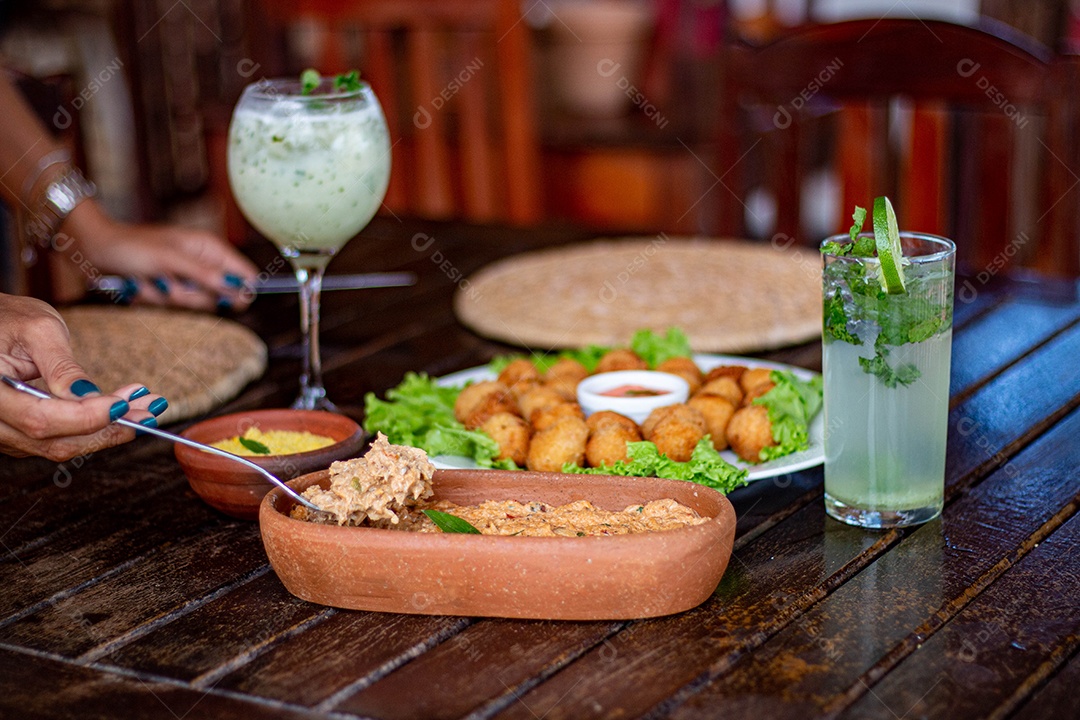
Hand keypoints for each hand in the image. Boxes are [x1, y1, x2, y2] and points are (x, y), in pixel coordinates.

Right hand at [0, 294, 165, 460]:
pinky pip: (57, 439)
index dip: (86, 417)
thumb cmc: (7, 318)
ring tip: (143, 407)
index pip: (40, 419)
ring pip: (59, 445)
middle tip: (149, 410)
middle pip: (53, 440)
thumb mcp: (39, 330)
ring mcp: (3, 431)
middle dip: (107, 428)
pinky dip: (92, 428)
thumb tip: (89, 396)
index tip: (124, 404)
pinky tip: (121, 410)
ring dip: (107, 430)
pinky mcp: (18, 433)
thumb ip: (62, 366)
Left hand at [63, 201, 259, 311]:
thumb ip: (205, 274)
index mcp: (209, 248)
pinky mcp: (168, 288)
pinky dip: (154, 298)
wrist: (95, 250)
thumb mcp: (170, 259)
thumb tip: (237, 287)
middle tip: (169, 283)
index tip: (232, 301)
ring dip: (168, 296)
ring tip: (149, 280)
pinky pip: (172, 305)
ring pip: (193, 303)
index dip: (242, 289)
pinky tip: (141, 284)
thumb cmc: (132, 247)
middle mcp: (201, 263)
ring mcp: (184, 277)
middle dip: (191, 295)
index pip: (244, 272)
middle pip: (219, 295)